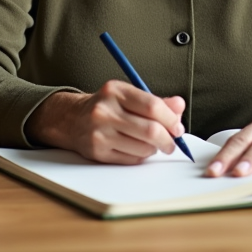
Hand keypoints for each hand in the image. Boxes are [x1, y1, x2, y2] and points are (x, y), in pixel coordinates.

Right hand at [26, 81, 186, 164]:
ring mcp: (99, 133)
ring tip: (151, 144)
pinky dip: (141, 157)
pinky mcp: (97, 152)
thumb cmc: (106, 106)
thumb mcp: (128, 95)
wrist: (71, 119)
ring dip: (154, 149)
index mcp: (115, 91)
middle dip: (168, 139)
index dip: (171, 119)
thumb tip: (179, 105)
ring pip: (143, 148)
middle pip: (150, 130)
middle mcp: (105, 111)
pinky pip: (131, 160)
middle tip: (172, 142)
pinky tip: (136, 149)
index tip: (178, 127)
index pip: (152, 106)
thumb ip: (156, 101)